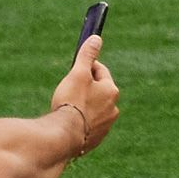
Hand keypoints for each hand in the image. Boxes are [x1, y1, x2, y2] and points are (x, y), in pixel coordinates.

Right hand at [50, 35, 118, 153]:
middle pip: (99, 91)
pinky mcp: (96, 139)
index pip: (101, 71)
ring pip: (96, 110)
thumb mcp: (78, 74)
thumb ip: (87, 56)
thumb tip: (96, 38)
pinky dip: (82, 122)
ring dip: (85, 106)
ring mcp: (106, 126)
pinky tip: (70, 122)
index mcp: (111, 90)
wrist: (65, 135)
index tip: (76, 69)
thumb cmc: (71, 102)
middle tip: (69, 89)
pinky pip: (90, 126)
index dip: (87, 67)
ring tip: (68, 108)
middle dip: (86, 88)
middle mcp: (113, 108)